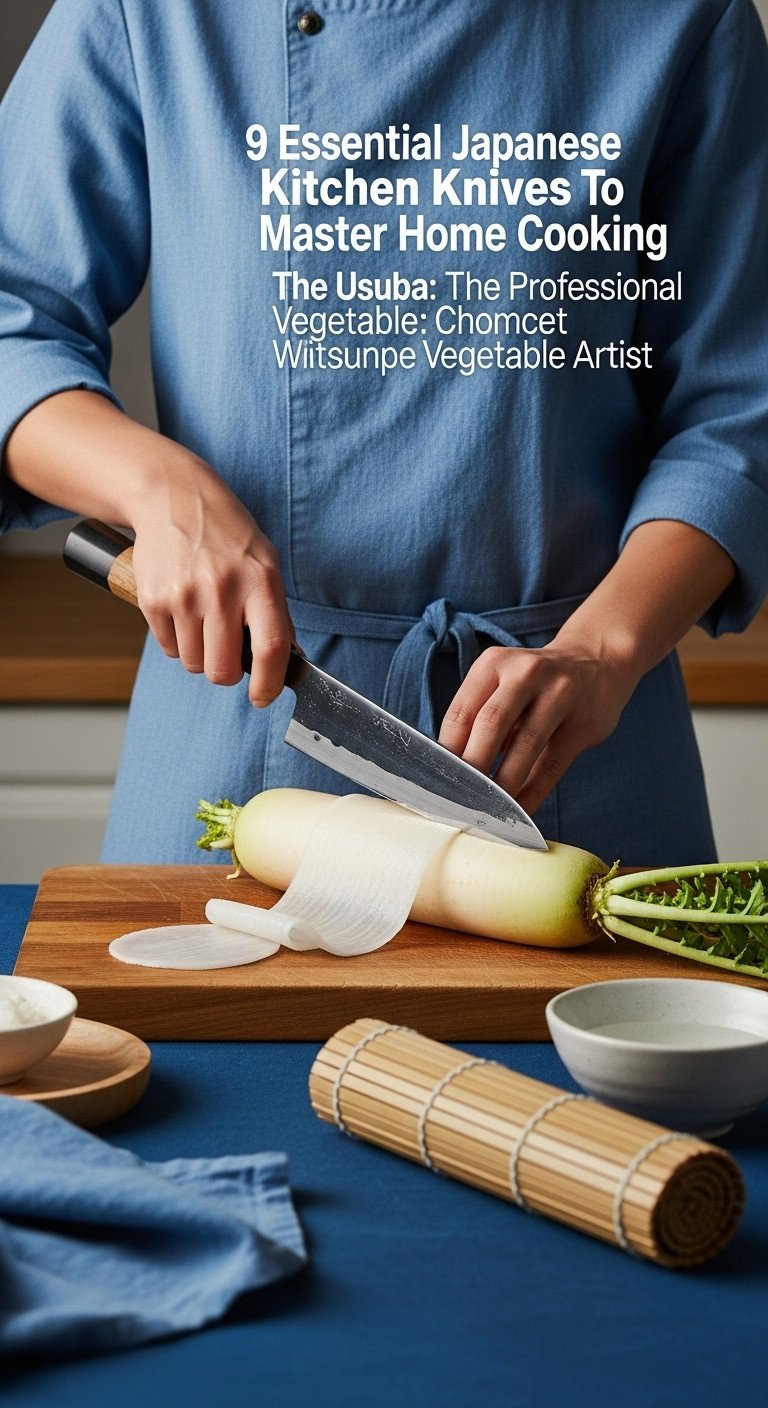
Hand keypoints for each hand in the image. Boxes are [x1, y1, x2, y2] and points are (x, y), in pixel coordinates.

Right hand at [131, 455, 292, 705]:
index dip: (269, 684)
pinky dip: (177, 640)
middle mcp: (222, 589)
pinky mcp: (153, 599)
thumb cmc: (227, 534)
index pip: (270, 649)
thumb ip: (276, 612)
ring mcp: (184, 595)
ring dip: (200, 654)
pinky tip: (182, 609)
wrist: (173, 497)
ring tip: (203, 620)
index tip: (263, 697)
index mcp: (260, 580)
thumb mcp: (264, 562)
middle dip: (226, 673)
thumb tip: (288, 661)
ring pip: (194, 663)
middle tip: (227, 654)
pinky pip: (169, 648)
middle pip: (223, 670)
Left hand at [438, 638, 638, 814]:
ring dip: (503, 785)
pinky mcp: (583, 723)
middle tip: (459, 800)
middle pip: (491, 725)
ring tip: (487, 811)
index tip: (439, 782)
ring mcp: (559, 695)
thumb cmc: (534, 683)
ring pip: (524, 746)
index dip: (447, 752)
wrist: (597, 661)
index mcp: (494, 664)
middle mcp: (526, 674)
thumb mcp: (502, 683)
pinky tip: (519, 812)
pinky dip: (532, 793)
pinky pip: (551, 765)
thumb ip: (478, 716)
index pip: (461, 712)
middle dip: (473, 768)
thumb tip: (449, 769)